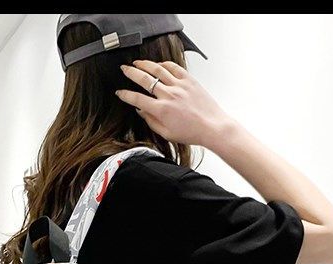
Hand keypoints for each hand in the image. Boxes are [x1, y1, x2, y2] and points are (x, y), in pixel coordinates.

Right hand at [116, 60, 232, 148]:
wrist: (212, 127)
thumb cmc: (192, 133)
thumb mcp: (167, 134)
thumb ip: (151, 121)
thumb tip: (141, 111)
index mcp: (161, 110)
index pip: (137, 99)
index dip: (125, 95)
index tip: (120, 92)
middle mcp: (169, 95)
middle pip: (144, 79)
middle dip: (131, 72)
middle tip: (124, 69)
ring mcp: (179, 86)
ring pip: (158, 69)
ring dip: (145, 64)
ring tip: (137, 62)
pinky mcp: (189, 80)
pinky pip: (174, 67)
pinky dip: (164, 64)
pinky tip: (158, 64)